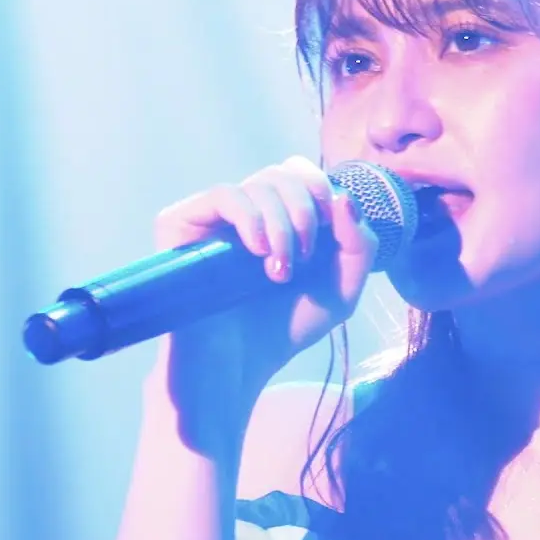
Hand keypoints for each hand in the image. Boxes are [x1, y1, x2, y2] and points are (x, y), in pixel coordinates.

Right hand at [153, 155, 378, 387]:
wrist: (235, 367)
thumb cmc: (282, 330)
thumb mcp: (341, 289)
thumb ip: (358, 244)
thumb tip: (343, 196)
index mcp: (279, 217)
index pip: (301, 173)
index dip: (322, 192)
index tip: (332, 231)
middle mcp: (245, 210)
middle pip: (285, 172)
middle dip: (307, 210)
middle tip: (306, 254)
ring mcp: (212, 215)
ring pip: (259, 184)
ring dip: (283, 225)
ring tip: (280, 270)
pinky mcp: (181, 222)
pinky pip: (224, 194)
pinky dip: (251, 218)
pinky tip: (257, 251)